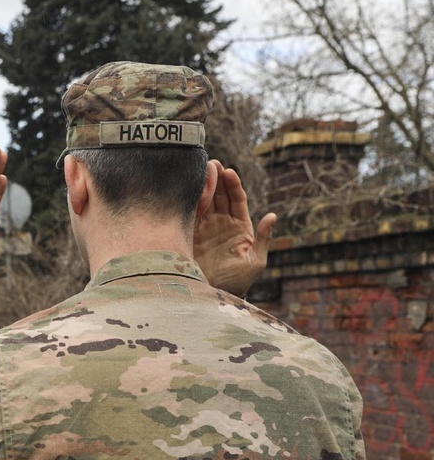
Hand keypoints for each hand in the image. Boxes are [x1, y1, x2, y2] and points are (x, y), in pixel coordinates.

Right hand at [194, 160, 276, 297]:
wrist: (216, 296)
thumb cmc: (239, 282)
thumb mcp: (255, 262)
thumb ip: (263, 239)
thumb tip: (272, 216)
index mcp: (241, 227)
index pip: (236, 200)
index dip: (233, 185)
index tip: (229, 171)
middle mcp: (222, 224)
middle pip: (219, 196)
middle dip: (216, 178)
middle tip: (211, 162)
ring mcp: (205, 229)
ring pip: (204, 202)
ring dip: (202, 186)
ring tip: (199, 169)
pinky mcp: (190, 235)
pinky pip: (190, 215)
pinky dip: (189, 202)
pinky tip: (186, 189)